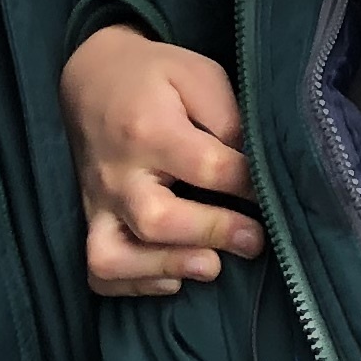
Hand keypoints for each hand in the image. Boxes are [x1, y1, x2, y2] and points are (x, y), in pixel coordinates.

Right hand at [60, 27, 259, 293]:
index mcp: (150, 129)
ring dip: (166, 269)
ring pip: (114, 257)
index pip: (206, 167)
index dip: (247, 185)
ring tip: (211, 266)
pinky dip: (134, 285)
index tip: (273, 194)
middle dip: (211, 234)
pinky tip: (172, 278)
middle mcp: (117, 173)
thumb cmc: (154, 77)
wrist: (89, 78)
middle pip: (156, 220)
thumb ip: (228, 118)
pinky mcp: (86, 221)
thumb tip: (255, 168)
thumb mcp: (198, 75)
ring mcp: (96, 203)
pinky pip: (98, 272)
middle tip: (254, 240)